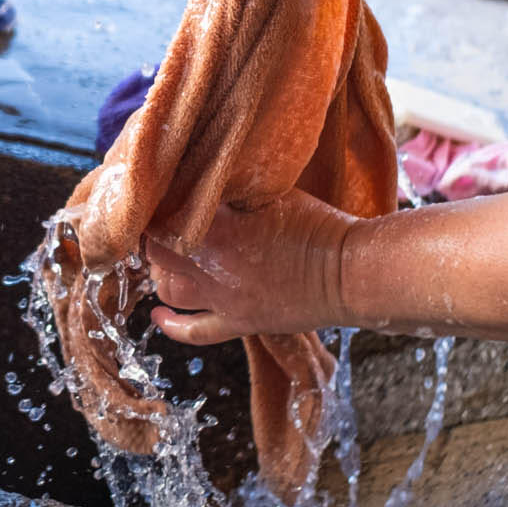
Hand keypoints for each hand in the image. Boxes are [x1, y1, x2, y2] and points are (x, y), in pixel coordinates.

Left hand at [145, 190, 356, 344]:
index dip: (156, 207)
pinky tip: (157, 315)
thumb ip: (233, 186)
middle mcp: (212, 267)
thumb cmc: (318, 224)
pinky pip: (195, 332)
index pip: (163, 217)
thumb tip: (202, 174)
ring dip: (162, 275)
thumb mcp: (271, 192)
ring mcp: (223, 300)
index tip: (160, 197)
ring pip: (168, 291)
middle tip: (166, 225)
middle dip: (156, 237)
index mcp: (218, 230)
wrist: (351, 272)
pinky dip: (171, 325)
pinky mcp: (239, 322)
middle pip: (158, 253)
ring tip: (169, 261)